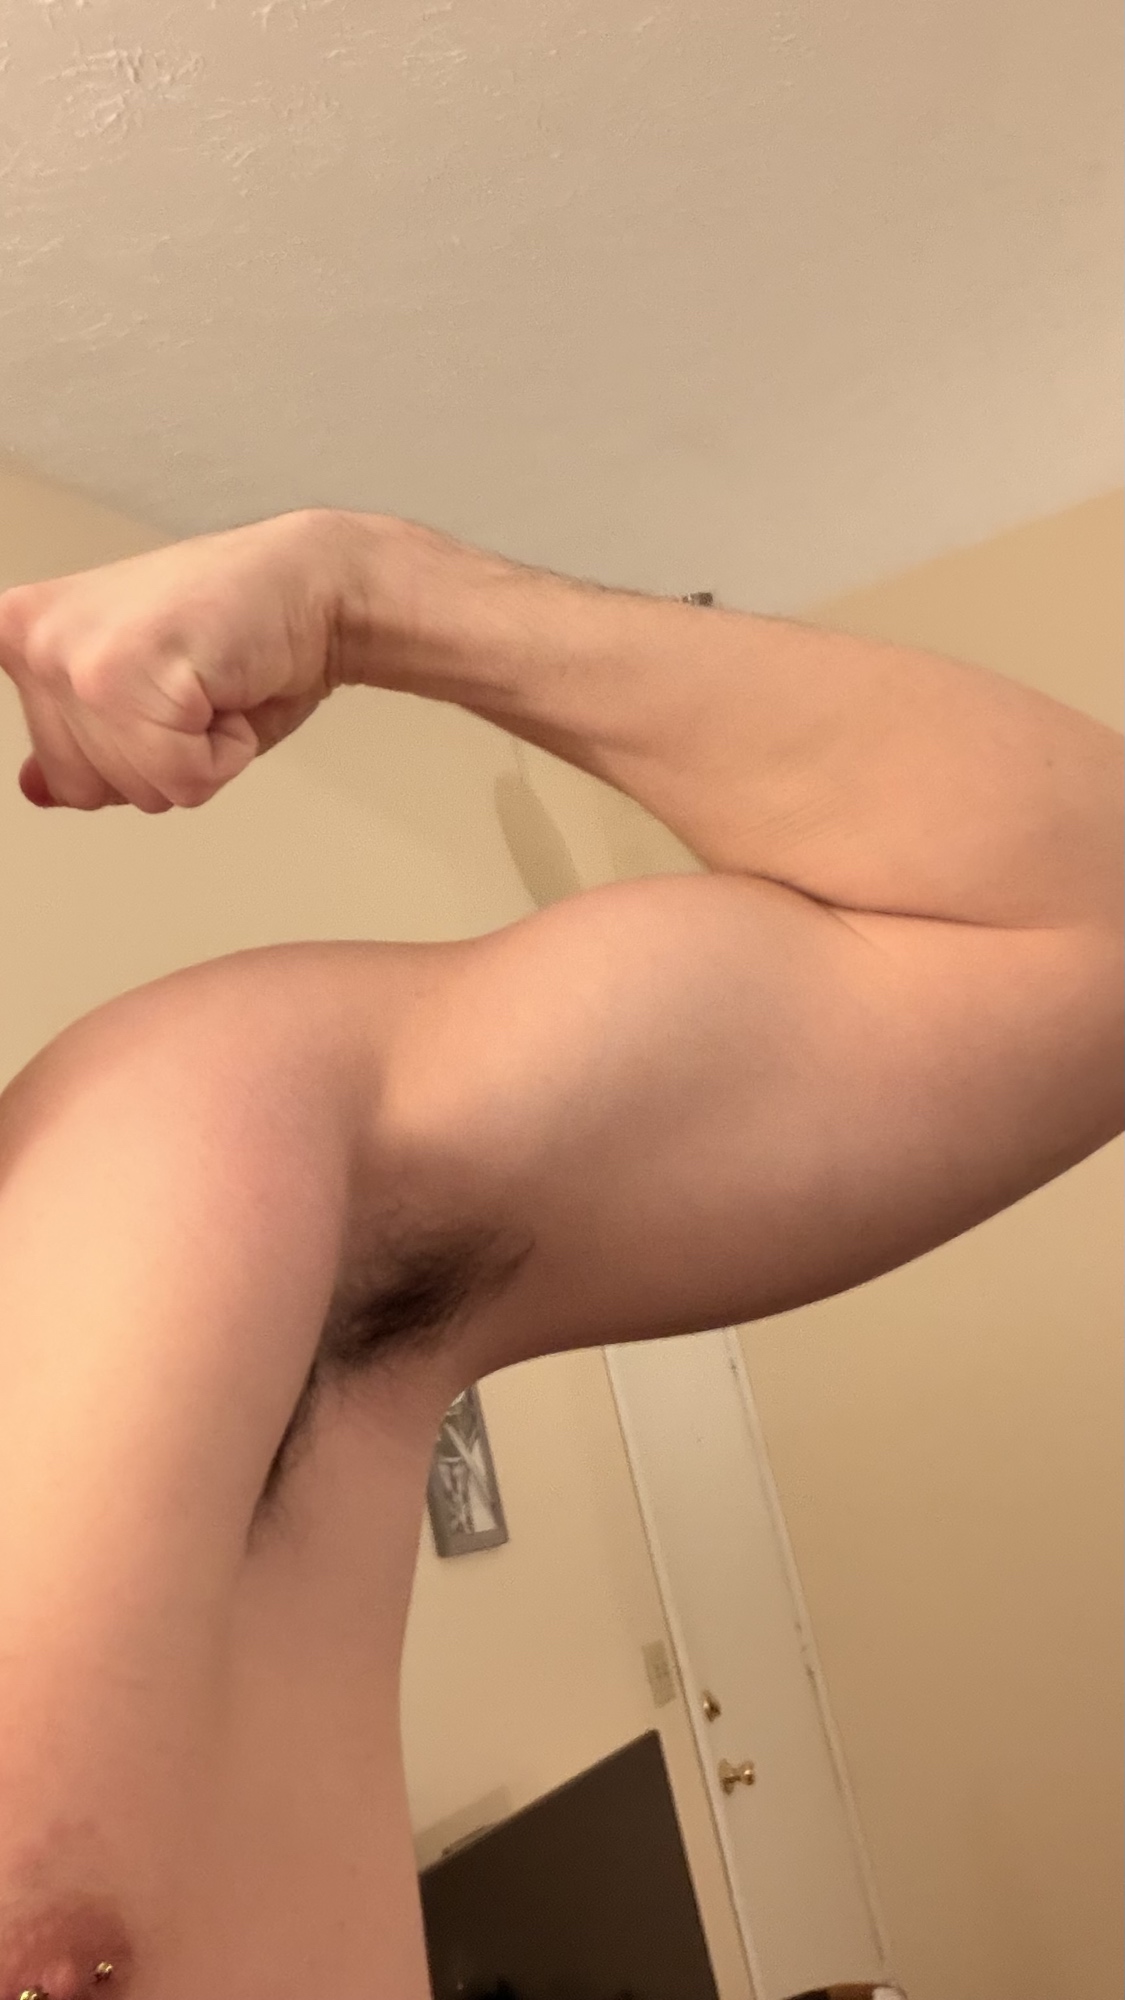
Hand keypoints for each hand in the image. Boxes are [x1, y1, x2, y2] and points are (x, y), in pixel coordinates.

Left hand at [0, 509, 369, 811]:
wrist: (312, 586)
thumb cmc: (236, 628)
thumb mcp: (138, 694)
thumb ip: (77, 741)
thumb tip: (35, 789)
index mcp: (23, 636)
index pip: (55, 770)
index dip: (126, 756)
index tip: (155, 697)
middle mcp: (35, 640)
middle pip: (87, 788)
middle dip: (158, 759)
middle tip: (188, 690)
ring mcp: (77, 656)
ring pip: (136, 788)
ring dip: (197, 754)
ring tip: (207, 686)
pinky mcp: (131, 674)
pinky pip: (183, 778)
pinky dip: (228, 752)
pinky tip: (227, 690)